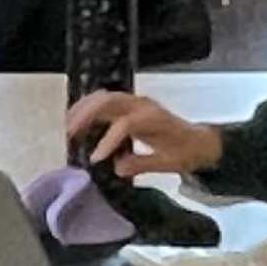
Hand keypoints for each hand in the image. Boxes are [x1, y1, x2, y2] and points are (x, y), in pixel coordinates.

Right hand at [69, 91, 219, 176]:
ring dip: (85, 107)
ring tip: (68, 124)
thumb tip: (117, 168)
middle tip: (69, 132)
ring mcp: (137, 103)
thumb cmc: (185, 152)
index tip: (95, 158)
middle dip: (87, 114)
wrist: (198, 141)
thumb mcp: (168, 163)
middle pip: (110, 101)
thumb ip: (143, 164)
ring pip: (106, 97)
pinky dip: (91, 106)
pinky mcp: (132, 105)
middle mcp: (144, 106)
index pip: (126, 124)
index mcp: (154, 119)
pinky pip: (108, 100)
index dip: (108, 140)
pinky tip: (78, 119)